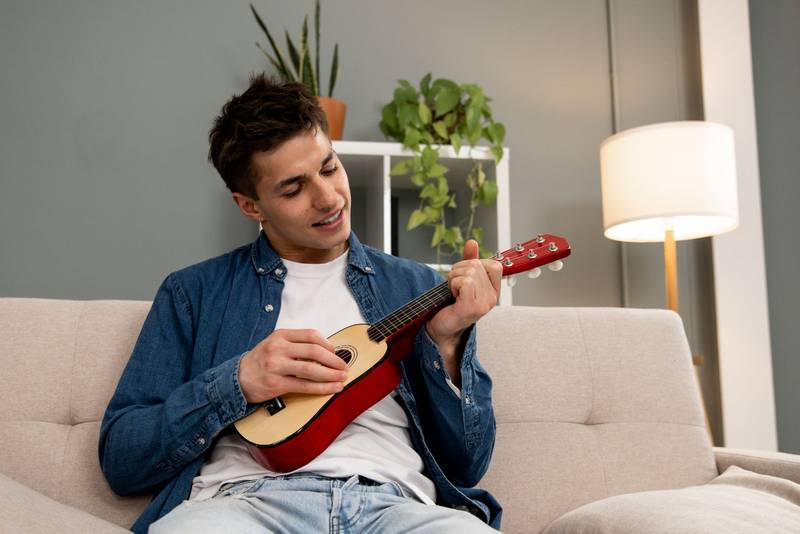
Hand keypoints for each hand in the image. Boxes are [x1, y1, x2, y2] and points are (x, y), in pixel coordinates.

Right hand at [238, 329, 348, 403]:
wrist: (237, 378)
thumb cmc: (262, 360)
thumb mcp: (275, 344)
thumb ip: (296, 344)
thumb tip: (327, 350)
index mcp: (280, 336)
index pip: (310, 335)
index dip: (327, 344)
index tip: (336, 352)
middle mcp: (278, 349)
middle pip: (314, 351)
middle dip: (333, 360)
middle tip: (344, 366)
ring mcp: (276, 366)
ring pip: (311, 369)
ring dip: (331, 374)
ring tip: (342, 378)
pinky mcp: (276, 384)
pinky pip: (304, 386)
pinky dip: (321, 388)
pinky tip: (332, 388)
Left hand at [426, 240, 500, 380]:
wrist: (440, 327)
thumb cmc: (450, 304)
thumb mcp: (461, 278)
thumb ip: (468, 260)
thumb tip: (472, 242)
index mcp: (493, 291)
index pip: (494, 265)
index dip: (476, 264)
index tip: (464, 277)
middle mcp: (492, 299)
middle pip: (478, 266)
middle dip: (459, 270)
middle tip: (453, 286)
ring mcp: (484, 304)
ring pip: (470, 272)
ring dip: (453, 278)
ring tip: (452, 291)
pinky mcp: (472, 308)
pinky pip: (465, 282)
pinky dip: (453, 284)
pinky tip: (452, 296)